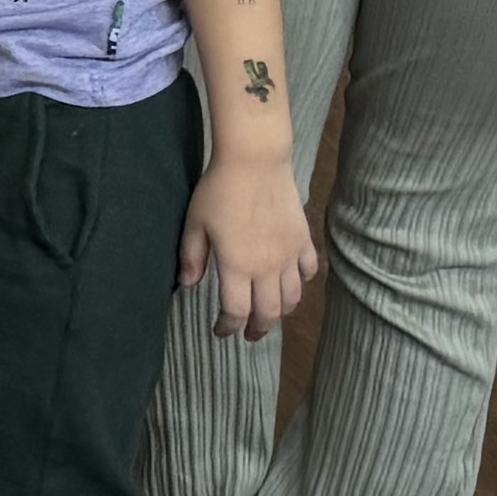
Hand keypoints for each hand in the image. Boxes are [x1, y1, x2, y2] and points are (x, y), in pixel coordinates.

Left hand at [180, 155, 317, 340]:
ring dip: (281, 312)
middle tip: (248, 334)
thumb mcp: (195, 223)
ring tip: (269, 315)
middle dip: (258, 328)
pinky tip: (292, 283)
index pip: (236, 311)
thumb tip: (188, 285)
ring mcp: (290, 255)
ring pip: (292, 298)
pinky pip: (308, 272)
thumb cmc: (220, 190)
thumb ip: (191, 257)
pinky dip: (302, 284)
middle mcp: (268, 267)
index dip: (228, 327)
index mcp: (238, 266)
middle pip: (269, 312)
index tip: (220, 331)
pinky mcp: (304, 240)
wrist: (255, 161)